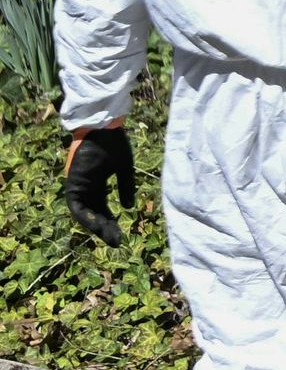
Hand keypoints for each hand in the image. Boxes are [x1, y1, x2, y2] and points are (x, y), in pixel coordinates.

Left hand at [61, 125, 132, 246]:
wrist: (102, 128)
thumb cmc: (114, 144)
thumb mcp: (124, 170)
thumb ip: (125, 188)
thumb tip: (129, 208)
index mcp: (96, 182)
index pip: (102, 207)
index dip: (110, 221)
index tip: (121, 234)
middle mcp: (85, 186)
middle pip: (93, 213)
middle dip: (105, 228)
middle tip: (117, 242)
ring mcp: (77, 185)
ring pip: (83, 213)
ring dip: (96, 227)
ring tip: (110, 237)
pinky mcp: (72, 183)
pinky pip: (77, 206)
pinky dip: (86, 218)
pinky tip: (99, 226)